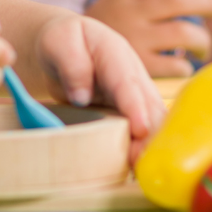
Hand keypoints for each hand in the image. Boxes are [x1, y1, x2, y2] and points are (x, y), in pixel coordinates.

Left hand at [35, 15, 165, 163]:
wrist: (67, 46)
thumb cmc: (64, 42)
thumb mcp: (59, 42)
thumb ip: (72, 64)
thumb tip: (82, 96)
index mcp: (115, 52)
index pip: (126, 81)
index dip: (135, 105)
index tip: (140, 129)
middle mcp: (132, 74)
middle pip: (148, 104)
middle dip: (150, 132)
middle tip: (143, 161)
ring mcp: (135, 93)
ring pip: (151, 119)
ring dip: (150, 143)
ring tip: (142, 169)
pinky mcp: (131, 110)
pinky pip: (144, 128)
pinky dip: (144, 146)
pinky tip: (139, 166)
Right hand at [84, 0, 211, 76]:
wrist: (69, 58)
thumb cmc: (107, 28)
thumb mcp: (119, 2)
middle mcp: (130, 14)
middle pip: (178, 0)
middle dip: (208, 2)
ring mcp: (135, 40)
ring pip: (184, 32)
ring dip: (203, 39)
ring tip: (203, 46)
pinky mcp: (138, 68)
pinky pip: (175, 65)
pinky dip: (186, 65)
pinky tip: (184, 66)